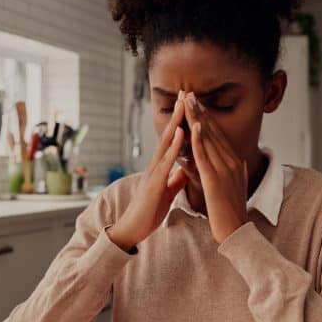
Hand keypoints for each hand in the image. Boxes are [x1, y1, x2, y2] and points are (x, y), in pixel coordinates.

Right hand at [106, 92, 188, 251]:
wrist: (133, 229)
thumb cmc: (149, 211)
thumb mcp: (167, 192)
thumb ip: (174, 179)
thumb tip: (184, 169)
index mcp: (160, 167)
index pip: (172, 140)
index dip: (180, 122)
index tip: (187, 104)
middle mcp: (155, 165)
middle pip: (168, 134)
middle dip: (176, 113)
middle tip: (184, 91)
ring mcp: (153, 172)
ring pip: (166, 142)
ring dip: (175, 122)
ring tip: (183, 104)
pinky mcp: (154, 182)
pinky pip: (166, 161)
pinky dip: (174, 146)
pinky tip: (181, 133)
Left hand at [183, 91, 248, 243]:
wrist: (236, 232)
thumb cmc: (232, 212)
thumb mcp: (235, 187)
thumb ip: (235, 172)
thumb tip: (239, 163)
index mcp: (233, 162)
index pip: (217, 135)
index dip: (206, 117)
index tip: (197, 102)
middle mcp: (231, 162)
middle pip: (212, 131)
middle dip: (200, 111)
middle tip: (189, 93)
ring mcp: (224, 170)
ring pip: (208, 139)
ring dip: (197, 119)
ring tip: (188, 102)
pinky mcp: (215, 180)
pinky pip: (205, 156)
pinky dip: (199, 140)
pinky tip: (193, 127)